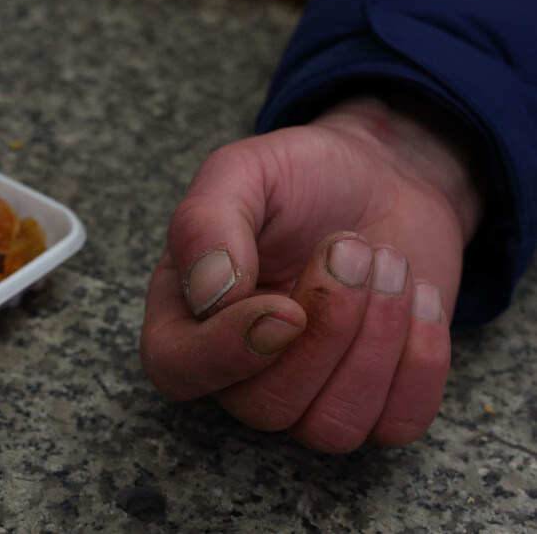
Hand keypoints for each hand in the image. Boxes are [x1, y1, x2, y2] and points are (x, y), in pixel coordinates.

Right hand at [140, 94, 482, 452]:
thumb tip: (206, 294)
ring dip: (377, 342)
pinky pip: (396, 426)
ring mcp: (307, 394)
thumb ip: (206, 222)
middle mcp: (238, 368)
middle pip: (264, 406)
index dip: (228, 353)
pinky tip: (417, 297)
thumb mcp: (243, 172)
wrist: (385, 177)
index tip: (286, 308)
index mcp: (186, 313)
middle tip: (352, 248)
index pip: (178, 370)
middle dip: (328, 329)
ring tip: (387, 262)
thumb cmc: (301, 176)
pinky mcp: (375, 402)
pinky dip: (422, 360)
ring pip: (330, 428)